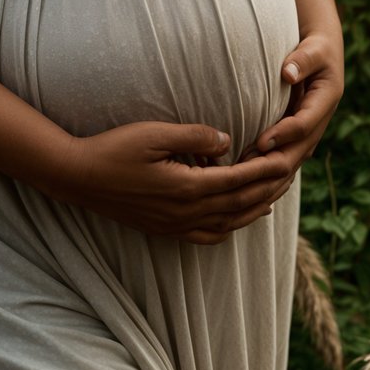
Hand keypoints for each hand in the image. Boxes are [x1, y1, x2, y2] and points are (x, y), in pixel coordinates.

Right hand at [54, 121, 290, 245]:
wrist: (79, 177)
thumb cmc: (115, 149)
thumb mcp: (155, 133)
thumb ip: (195, 137)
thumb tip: (227, 141)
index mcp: (187, 188)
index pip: (238, 180)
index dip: (265, 170)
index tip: (287, 159)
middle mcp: (186, 212)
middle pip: (239, 204)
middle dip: (268, 189)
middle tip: (290, 174)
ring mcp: (175, 225)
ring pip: (228, 223)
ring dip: (254, 209)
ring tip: (274, 195)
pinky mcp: (165, 229)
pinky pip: (207, 235)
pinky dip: (229, 227)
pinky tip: (236, 217)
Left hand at [240, 28, 344, 198]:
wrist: (321, 55)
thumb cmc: (315, 48)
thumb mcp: (314, 48)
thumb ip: (302, 60)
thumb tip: (287, 73)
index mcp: (326, 101)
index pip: (304, 125)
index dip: (283, 135)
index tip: (261, 142)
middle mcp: (318, 124)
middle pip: (295, 154)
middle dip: (270, 166)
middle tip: (241, 173)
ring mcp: (307, 136)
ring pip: (288, 167)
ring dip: (265, 178)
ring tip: (238, 184)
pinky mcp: (295, 141)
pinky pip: (281, 166)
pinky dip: (264, 178)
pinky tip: (242, 188)